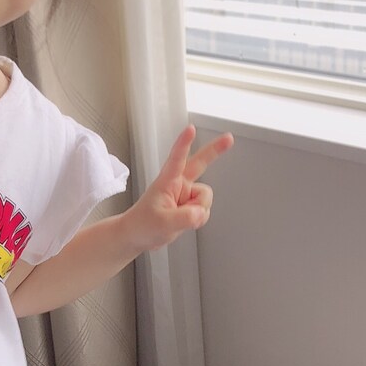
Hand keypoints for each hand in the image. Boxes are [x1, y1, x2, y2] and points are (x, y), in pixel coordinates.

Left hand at [126, 125, 233, 251]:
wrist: (137, 236)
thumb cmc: (142, 225)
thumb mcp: (163, 223)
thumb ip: (185, 217)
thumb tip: (201, 213)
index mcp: (167, 181)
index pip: (177, 158)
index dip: (184, 143)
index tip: (191, 129)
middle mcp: (179, 184)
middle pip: (200, 163)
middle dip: (215, 151)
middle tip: (228, 139)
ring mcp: (185, 194)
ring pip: (205, 199)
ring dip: (198, 212)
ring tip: (181, 219)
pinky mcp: (189, 205)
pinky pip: (204, 210)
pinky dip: (199, 218)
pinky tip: (185, 222)